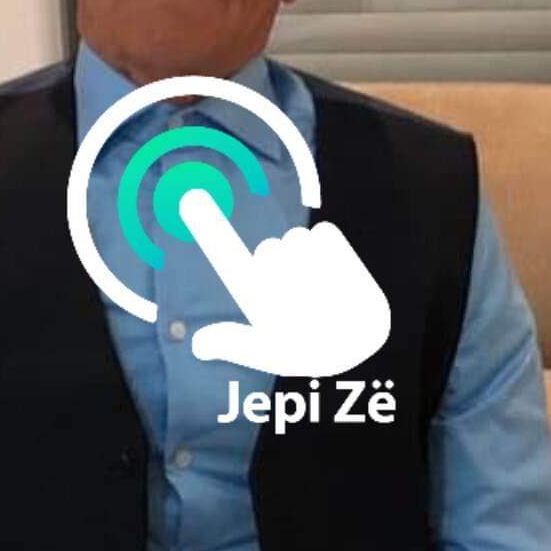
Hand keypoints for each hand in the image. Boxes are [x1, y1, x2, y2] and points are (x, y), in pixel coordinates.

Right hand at [177, 186, 390, 376]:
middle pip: (269, 249)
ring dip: (304, 256)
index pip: (231, 263)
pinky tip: (335, 272)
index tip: (190, 199)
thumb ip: (233, 342)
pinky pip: (325, 233)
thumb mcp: (270, 351)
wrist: (360, 346)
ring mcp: (311, 264)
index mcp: (260, 301)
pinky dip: (327, 247)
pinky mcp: (341, 253)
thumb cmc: (308, 349)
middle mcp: (282, 279)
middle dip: (278, 265)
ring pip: (298, 240)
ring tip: (318, 284)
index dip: (209, 230)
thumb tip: (197, 344)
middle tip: (295, 290)